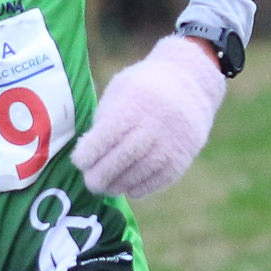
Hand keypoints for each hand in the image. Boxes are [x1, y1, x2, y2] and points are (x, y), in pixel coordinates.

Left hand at [74, 35, 227, 198]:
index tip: (79, 161)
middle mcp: (153, 125)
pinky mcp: (183, 157)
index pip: (105, 136)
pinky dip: (141, 188)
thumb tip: (90, 155)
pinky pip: (158, 180)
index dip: (88, 153)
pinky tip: (129, 187)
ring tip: (108, 187)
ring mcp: (170, 143)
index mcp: (133, 104)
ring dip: (118, 185)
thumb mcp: (121, 89)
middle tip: (91, 183)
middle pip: (121, 159)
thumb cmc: (144, 87)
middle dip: (100, 176)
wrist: (191, 83)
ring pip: (139, 173)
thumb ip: (105, 118)